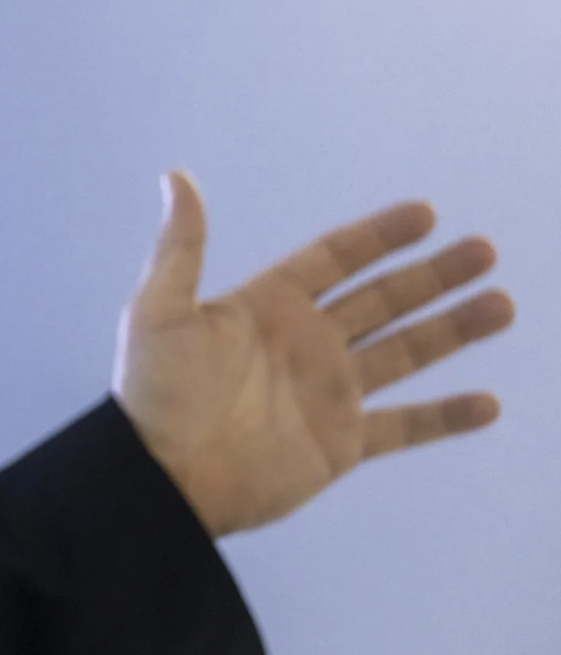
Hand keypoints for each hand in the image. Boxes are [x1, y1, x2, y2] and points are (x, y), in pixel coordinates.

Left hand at [113, 172, 513, 536]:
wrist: (160, 479)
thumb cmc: (152, 393)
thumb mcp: (159, 310)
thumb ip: (181, 245)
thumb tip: (178, 175)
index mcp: (267, 306)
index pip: (335, 259)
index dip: (379, 236)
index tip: (427, 215)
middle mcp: (305, 344)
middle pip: (383, 299)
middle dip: (433, 276)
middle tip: (485, 250)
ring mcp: (327, 393)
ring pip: (405, 353)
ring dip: (454, 330)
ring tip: (503, 304)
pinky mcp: (339, 444)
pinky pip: (404, 427)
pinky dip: (447, 417)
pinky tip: (489, 404)